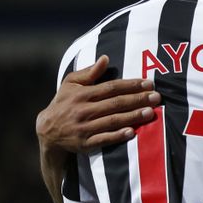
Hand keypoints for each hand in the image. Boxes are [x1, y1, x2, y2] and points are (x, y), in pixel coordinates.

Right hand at [36, 55, 159, 153]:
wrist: (46, 131)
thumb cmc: (64, 103)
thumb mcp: (70, 84)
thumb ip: (89, 72)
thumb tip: (105, 58)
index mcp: (82, 94)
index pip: (111, 88)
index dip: (131, 85)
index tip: (149, 84)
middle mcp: (83, 110)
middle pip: (115, 104)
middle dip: (137, 100)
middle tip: (157, 97)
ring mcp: (84, 128)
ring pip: (112, 121)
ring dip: (132, 117)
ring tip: (151, 113)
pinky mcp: (85, 143)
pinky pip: (103, 139)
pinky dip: (117, 136)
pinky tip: (132, 132)